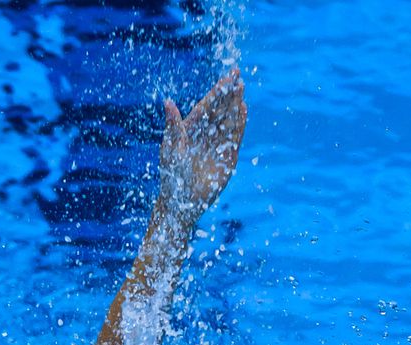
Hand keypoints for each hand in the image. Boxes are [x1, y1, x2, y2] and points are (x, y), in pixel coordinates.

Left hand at [158, 68, 246, 227]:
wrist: (182, 201)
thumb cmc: (172, 176)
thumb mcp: (171, 148)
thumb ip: (173, 125)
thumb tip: (167, 102)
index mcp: (189, 130)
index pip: (206, 107)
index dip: (216, 92)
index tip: (227, 77)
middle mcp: (205, 135)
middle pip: (219, 110)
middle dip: (228, 94)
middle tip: (238, 77)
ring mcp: (217, 145)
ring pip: (228, 120)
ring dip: (235, 105)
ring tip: (241, 89)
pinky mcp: (227, 156)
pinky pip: (234, 136)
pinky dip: (239, 123)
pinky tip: (243, 109)